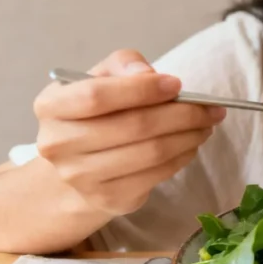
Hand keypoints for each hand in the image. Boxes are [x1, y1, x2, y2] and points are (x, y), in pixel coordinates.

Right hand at [33, 49, 224, 215]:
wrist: (79, 166)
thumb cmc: (97, 113)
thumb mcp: (101, 78)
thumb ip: (124, 64)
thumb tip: (150, 74)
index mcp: (51, 107)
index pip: (96, 96)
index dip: (141, 89)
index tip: (177, 84)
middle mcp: (58, 145)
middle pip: (134, 126)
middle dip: (183, 114)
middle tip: (211, 108)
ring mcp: (81, 177)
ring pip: (151, 153)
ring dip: (189, 136)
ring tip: (206, 124)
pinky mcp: (108, 199)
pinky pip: (158, 174)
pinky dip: (183, 156)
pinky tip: (191, 144)